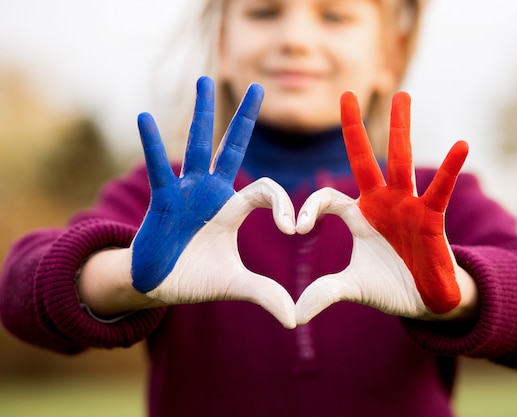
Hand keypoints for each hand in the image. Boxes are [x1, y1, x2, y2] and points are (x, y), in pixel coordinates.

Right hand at [131, 76, 296, 328]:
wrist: (158, 285)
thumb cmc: (197, 278)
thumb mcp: (235, 285)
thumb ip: (265, 294)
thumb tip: (296, 317)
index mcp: (233, 209)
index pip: (265, 191)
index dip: (282, 203)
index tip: (294, 227)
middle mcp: (211, 193)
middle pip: (231, 149)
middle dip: (244, 120)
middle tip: (258, 88)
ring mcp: (185, 192)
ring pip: (195, 146)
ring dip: (200, 115)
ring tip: (203, 81)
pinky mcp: (161, 200)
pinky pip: (157, 168)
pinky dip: (150, 145)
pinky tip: (144, 117)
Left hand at [295, 91, 475, 324]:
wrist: (425, 302)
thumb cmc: (389, 287)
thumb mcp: (351, 288)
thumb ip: (323, 293)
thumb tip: (293, 314)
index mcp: (358, 215)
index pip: (327, 198)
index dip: (309, 207)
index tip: (296, 228)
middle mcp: (381, 203)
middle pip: (364, 159)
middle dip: (354, 128)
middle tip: (347, 94)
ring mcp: (407, 206)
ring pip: (401, 161)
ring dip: (401, 129)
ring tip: (402, 96)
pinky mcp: (432, 218)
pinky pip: (441, 190)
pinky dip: (451, 169)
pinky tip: (461, 146)